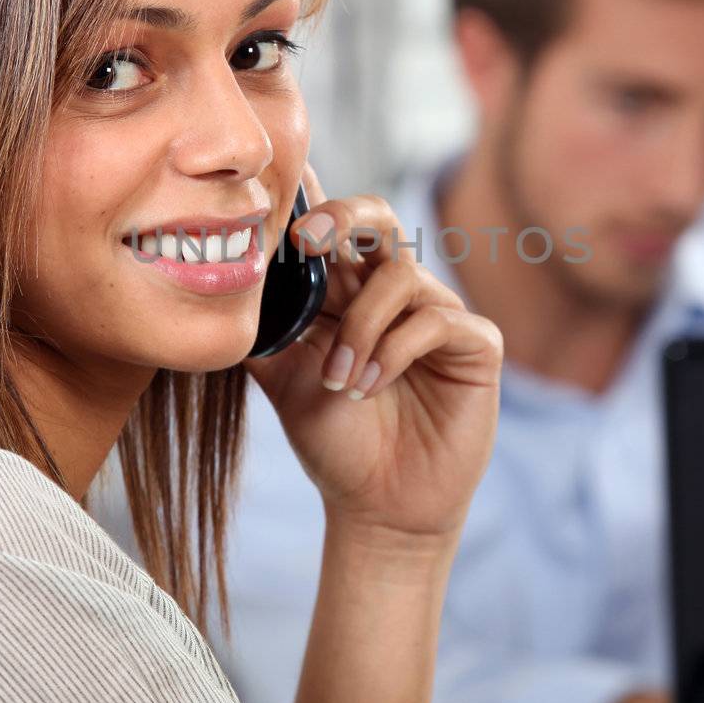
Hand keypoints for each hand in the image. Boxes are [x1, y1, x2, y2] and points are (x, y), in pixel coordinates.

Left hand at [244, 162, 501, 549]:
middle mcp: (393, 292)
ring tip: (339, 379)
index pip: (331, 228)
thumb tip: (227, 279)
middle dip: (342, 216)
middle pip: (378, 218)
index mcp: (346, 291)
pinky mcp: (475, 344)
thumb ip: (263, 327)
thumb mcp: (282, 379)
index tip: (275, 196)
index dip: (310, 199)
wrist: (376, 506)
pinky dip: (392, 352)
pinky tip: (369, 388)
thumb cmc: (334, 439)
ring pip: (400, 275)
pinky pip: (435, 320)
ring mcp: (438, 313)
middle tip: (305, 241)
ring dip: (360, 326)